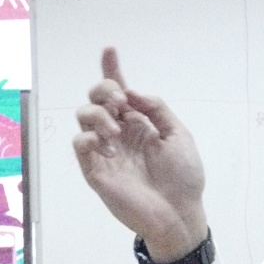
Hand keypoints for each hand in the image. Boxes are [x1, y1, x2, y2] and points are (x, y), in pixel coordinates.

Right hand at [73, 48, 210, 260]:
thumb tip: (132, 92)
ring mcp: (105, 152)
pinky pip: (80, 145)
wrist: (179, 213)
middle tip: (120, 101)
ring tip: (116, 132)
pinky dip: (88, 137)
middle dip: (104, 89)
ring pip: (84, 117)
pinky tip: (106, 144)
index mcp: (138, 124)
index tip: (110, 50)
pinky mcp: (95, 171)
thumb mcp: (179, 135)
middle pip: (97, 99)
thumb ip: (156, 109)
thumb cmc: (183, 178)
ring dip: (98, 115)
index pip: (120, 93)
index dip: (113, 70)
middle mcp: (119, 133)